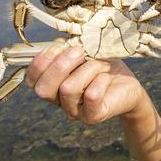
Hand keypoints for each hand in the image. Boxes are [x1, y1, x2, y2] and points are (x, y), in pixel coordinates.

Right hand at [25, 44, 147, 124]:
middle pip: (43, 90)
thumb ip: (68, 51)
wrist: (128, 85)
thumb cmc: (103, 67)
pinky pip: (91, 96)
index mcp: (52, 86)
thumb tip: (60, 44)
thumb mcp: (85, 54)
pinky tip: (106, 77)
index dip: (40, 62)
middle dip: (60, 66)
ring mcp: (75, 112)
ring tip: (101, 64)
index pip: (31, 81)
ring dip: (87, 69)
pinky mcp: (93, 116)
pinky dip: (100, 81)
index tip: (58, 46)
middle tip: (79, 52)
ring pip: (68, 89)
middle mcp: (59, 102)